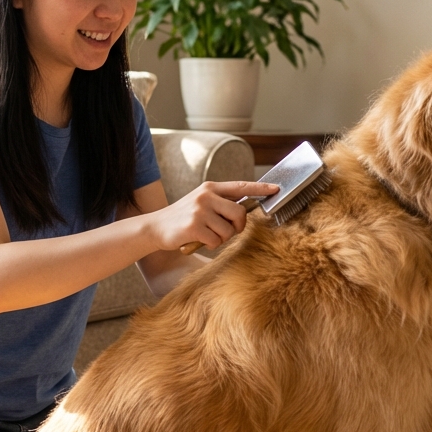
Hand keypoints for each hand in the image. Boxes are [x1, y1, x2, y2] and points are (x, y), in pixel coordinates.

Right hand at [144, 180, 278, 251]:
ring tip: (207, 234)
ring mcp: (200, 210)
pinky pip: (216, 241)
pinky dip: (211, 245)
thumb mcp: (201, 202)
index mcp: (210, 188)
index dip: (260, 188)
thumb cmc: (183, 217)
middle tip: (228, 230)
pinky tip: (199, 240)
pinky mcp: (194, 226)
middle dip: (238, 225)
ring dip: (222, 238)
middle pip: (240, 212)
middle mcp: (206, 196)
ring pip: (229, 230)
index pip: (241, 186)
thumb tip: (245, 210)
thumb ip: (221, 202)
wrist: (156, 227)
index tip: (276, 189)